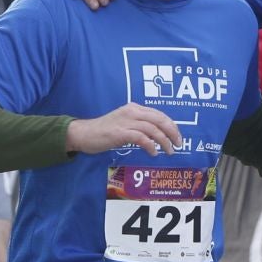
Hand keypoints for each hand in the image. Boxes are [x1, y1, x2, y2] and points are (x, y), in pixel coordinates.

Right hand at [65, 104, 183, 155]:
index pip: (159, 114)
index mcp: (134, 108)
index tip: (177, 137)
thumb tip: (157, 136)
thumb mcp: (124, 124)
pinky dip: (150, 145)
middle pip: (159, 119)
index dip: (171, 125)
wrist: (83, 134)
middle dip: (172, 132)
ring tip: (169, 151)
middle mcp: (132, 111)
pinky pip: (141, 137)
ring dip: (164, 141)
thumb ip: (139, 126)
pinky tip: (153, 153)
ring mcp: (126, 121)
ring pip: (153, 128)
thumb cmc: (104, 131)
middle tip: (178, 144)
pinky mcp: (120, 132)